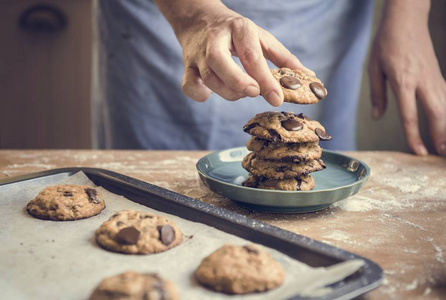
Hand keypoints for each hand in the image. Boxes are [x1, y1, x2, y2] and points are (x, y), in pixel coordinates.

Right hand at [155, 0, 310, 105]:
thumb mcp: (260, 37)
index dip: (265, 79)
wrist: (198, 18)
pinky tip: (212, 94)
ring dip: (227, 92)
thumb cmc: (235, 32)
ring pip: (208, 77)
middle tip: (253, 93)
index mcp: (239, 29)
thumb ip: (283, 58)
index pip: (252, 55)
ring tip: (241, 92)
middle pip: (219, 61)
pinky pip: (188, 85)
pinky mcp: (187, 65)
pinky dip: (199, 94)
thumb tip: (308, 76)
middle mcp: (215, 40)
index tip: (277, 98)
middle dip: (237, 82)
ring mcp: (198, 53)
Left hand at [368, 0, 445, 155]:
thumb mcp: (374, 68)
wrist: (406, 20)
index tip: (418, 152)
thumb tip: (377, 117)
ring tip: (445, 146)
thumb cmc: (386, 43)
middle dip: (440, 136)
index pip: (409, 115)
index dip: (414, 136)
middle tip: (440, 155)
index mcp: (403, 81)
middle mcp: (422, 81)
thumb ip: (377, 94)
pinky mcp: (438, 75)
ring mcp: (433, 78)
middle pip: (436, 113)